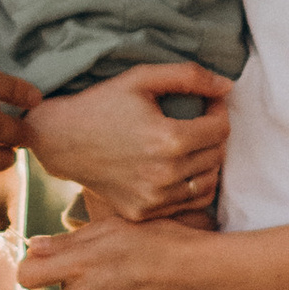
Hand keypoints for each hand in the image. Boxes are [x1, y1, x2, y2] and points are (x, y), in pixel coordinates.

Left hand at [20, 214, 224, 289]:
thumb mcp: (115, 228)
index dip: (35, 267)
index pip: (28, 275)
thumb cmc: (161, 241)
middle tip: (114, 264)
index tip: (46, 264)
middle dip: (79, 275)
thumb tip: (32, 247)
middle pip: (62, 286)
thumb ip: (67, 241)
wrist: (201, 277)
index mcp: (80, 264)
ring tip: (129, 283)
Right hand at [25, 64, 231, 221]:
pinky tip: (178, 168)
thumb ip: (189, 76)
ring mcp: (154, 198)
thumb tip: (227, 87)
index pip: (221, 128)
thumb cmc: (102, 104)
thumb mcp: (142, 78)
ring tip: (190, 145)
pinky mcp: (144, 213)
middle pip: (217, 155)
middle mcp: (165, 174)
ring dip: (207, 161)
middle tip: (197, 120)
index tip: (206, 102)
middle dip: (213, 134)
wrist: (61, 140)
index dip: (218, 110)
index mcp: (169, 140)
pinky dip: (192, 186)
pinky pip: (189, 204)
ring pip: (209, 182)